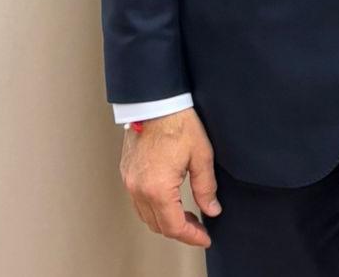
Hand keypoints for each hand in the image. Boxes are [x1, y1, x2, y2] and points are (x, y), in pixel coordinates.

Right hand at [119, 108, 220, 247]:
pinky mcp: (126, 173)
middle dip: (180, 230)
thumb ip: (206, 187)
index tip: (205, 237)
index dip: (192, 236)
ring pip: (146, 216)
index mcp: (158, 188)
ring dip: (166, 221)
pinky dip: (154, 208)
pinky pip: (138, 202)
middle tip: (199, 228)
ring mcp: (129, 182)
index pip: (174, 226)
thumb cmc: (178, 123)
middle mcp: (139, 189)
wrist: (155, 102)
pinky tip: (168, 202)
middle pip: (158, 225)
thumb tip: (212, 209)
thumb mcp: (201, 155)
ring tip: (187, 216)